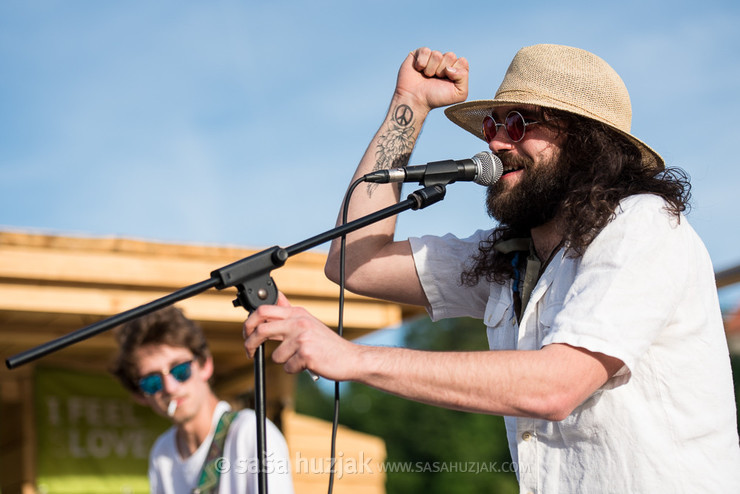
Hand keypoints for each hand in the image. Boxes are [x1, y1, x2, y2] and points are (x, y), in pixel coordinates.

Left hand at [243, 292, 358, 380]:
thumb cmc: (328, 343)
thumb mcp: (308, 321)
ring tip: (300, 358)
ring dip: (285, 361)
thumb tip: (277, 296)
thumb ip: (290, 311)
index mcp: (297, 313)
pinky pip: (288, 367)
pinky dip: (295, 369)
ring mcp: (302, 338)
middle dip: (250, 344)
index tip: (247, 333)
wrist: (350, 358)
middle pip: (261, 330)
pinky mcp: (306, 354)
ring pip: (276, 355)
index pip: (264, 310)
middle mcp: (299, 322)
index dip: (249, 322)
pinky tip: (307, 364)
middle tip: (250, 352)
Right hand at [395, 47, 468, 111]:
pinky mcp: (419, 54)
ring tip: (426, 77)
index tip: (447, 81)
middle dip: (442, 70)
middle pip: (450, 56)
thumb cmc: (435, 98)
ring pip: (437, 54)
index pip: (462, 61)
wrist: (414, 100)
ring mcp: (432, 57)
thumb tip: (450, 66)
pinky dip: (422, 63)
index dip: (455, 72)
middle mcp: (444, 62)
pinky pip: (425, 51)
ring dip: (431, 69)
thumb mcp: (459, 94)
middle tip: (435, 79)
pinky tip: (419, 70)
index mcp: (455, 70)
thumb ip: (464, 77)